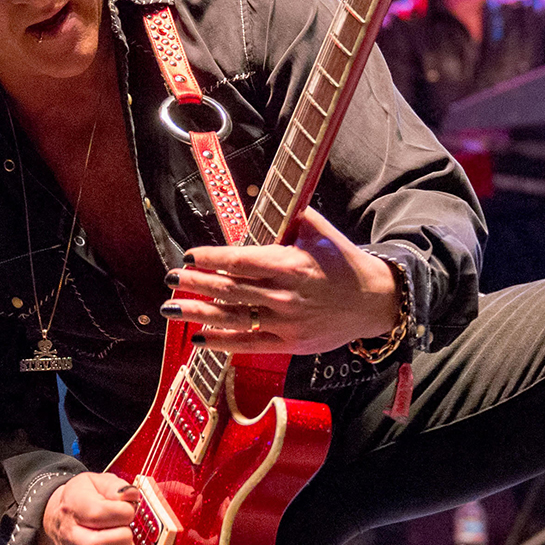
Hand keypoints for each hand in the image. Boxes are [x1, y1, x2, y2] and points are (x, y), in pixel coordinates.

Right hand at [39, 472, 139, 544]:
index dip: (121, 512)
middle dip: (121, 539)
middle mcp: (70, 535)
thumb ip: (116, 487)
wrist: (58, 515)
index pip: (96, 514)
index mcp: (74, 506)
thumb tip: (130, 496)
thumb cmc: (84, 498)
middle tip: (128, 531)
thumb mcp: (97, 481)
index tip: (129, 510)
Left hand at [161, 207, 399, 354]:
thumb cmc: (342, 262)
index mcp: (291, 264)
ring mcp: (287, 323)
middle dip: (195, 284)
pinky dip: (222, 343)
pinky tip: (198, 338)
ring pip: (233, 318)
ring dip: (198, 313)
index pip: (241, 261)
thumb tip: (266, 198)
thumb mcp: (319, 231)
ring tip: (171, 308)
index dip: (211, 259)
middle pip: (230, 290)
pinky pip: (249, 345)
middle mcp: (285, 295)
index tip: (189, 256)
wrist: (373, 301)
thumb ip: (290, 216)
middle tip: (170, 279)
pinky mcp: (290, 344)